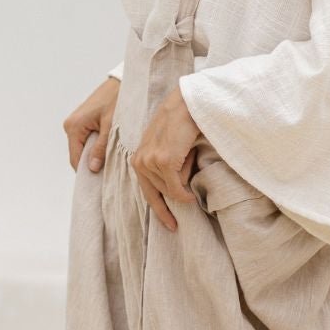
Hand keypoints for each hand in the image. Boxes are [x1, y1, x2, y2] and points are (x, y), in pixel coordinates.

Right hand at [63, 75, 120, 172]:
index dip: (86, 172)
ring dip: (94, 156)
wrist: (121, 82)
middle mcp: (71, 126)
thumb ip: (101, 148)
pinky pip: (86, 141)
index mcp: (74, 127)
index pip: (75, 159)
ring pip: (83, 149)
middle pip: (78, 155)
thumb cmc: (117, 99)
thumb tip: (92, 168)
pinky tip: (108, 150)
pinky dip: (96, 148)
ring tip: (110, 161)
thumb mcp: (112, 126)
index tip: (100, 181)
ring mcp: (75, 124)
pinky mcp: (82, 122)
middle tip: (109, 173)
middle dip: (91, 164)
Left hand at [130, 89, 199, 230]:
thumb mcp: (167, 148)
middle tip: (180, 208)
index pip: (146, 191)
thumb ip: (165, 168)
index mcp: (138, 159)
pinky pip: (176, 188)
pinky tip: (191, 193)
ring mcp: (150, 162)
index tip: (170, 225)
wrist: (187, 104)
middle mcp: (139, 161)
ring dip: (184, 182)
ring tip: (189, 159)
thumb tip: (176, 192)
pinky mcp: (164, 161)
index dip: (159, 210)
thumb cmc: (181, 124)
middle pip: (159, 194)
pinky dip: (185, 193)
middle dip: (173, 197)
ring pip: (170, 190)